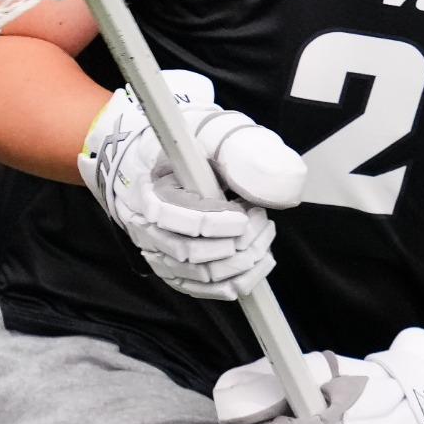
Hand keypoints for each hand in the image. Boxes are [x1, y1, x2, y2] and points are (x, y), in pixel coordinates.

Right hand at [78, 69, 306, 300]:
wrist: (183, 164)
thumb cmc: (201, 149)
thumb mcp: (219, 135)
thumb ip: (243, 152)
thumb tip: (278, 184)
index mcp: (150, 188)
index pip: (168, 215)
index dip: (209, 221)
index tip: (243, 216)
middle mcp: (146, 225)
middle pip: (185, 252)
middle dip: (233, 243)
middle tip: (260, 222)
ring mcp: (158, 252)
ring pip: (197, 274)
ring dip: (240, 261)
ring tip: (263, 236)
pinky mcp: (174, 270)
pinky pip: (201, 289)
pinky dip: (235, 282)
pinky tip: (258, 264)